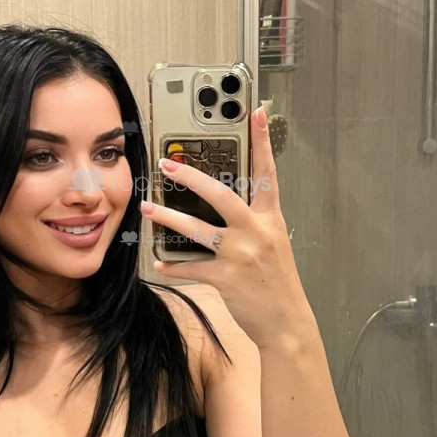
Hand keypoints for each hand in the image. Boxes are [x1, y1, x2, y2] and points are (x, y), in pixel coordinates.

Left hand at [142, 105, 312, 347]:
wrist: (287, 323)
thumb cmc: (277, 282)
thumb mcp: (273, 244)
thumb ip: (253, 223)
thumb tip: (222, 207)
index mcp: (270, 219)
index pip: (268, 173)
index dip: (262, 142)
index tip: (256, 113)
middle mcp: (256, 232)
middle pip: (220, 194)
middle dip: (190, 177)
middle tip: (166, 164)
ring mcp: (240, 255)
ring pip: (197, 229)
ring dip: (168, 217)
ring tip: (149, 208)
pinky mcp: (226, 278)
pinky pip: (192, 267)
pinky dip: (174, 265)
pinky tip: (160, 263)